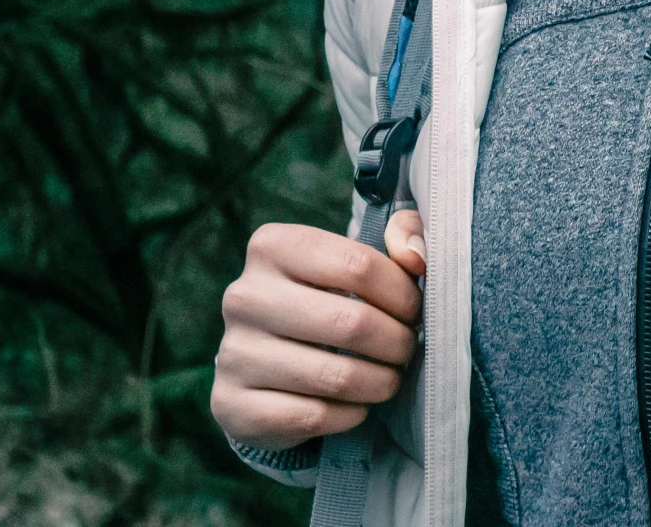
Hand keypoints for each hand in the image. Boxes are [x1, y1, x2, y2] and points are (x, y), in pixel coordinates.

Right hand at [210, 210, 426, 450]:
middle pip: (350, 323)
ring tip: (390, 378)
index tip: (414, 311)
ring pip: (334, 377)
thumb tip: (417, 257)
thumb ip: (403, 233)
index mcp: (272, 246)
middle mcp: (244, 296)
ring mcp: (234, 352)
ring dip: (379, 383)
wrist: (262, 363)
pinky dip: (349, 415)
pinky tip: (357, 406)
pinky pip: (311, 417)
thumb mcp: (357, 256)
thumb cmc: (325, 299)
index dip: (402, 293)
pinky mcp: (233, 404)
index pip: (359, 264)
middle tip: (407, 349)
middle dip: (396, 342)